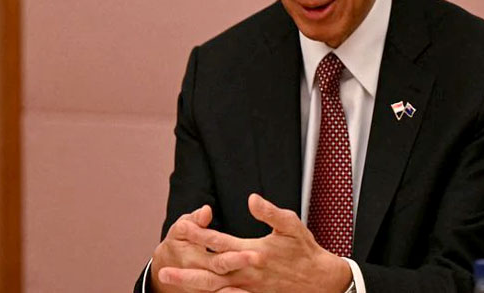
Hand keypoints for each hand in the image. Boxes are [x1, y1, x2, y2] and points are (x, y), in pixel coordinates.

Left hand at [159, 194, 351, 292]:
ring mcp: (249, 288)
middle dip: (186, 268)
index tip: (181, 228)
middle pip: (210, 271)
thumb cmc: (305, 251)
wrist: (321, 281)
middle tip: (163, 267)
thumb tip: (251, 199)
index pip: (219, 242)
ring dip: (191, 284)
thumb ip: (270, 212)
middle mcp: (247, 272)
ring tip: (171, 280)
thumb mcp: (292, 225)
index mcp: (253, 251)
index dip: (199, 235)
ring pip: (214, 289)